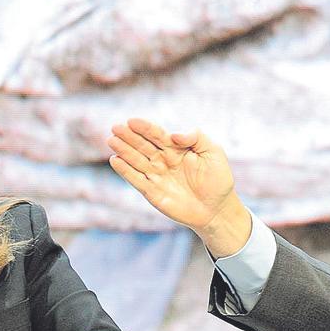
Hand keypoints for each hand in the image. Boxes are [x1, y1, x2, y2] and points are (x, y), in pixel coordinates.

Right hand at [107, 118, 250, 255]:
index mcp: (176, 148)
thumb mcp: (213, 152)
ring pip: (136, 160)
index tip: (132, 121)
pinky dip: (125, 171)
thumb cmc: (218, 179)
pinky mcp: (153, 192)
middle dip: (129, 136)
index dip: (144, 127)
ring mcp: (157, 176)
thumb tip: (173, 134)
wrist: (217, 209)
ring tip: (112, 141)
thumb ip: (196, 137)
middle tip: (115, 128)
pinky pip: (136, 179)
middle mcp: (163, 160)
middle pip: (143, 145)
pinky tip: (115, 161)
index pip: (157, 134)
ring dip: (124, 150)